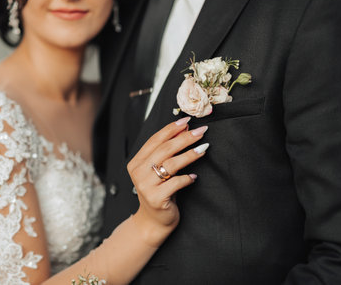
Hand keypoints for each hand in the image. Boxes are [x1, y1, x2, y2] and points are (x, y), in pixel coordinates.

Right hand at [127, 117, 208, 246]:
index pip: (155, 140)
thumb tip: (184, 128)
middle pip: (164, 149)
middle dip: (185, 138)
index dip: (171, 129)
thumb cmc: (160, 192)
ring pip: (171, 164)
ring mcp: (145, 186)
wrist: (154, 220)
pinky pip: (176, 183)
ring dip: (190, 155)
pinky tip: (194, 178)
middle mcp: (138, 172)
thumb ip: (167, 152)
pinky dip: (187, 178)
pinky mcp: (156, 198)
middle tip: (201, 131)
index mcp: (136, 162)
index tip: (187, 120)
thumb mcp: (160, 170)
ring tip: (204, 149)